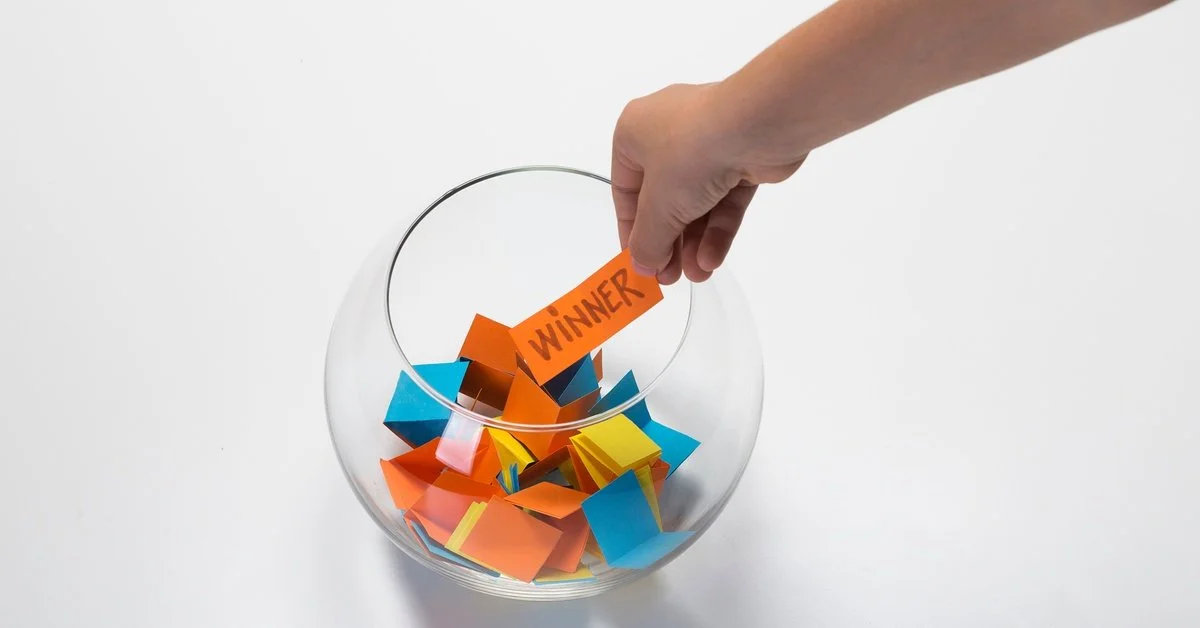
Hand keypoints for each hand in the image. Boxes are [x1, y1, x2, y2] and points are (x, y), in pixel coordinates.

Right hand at [611, 82, 805, 283]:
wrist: (757, 124)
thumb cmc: (689, 154)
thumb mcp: (658, 207)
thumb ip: (647, 241)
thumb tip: (641, 266)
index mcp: (634, 133)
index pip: (626, 190)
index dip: (632, 230)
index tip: (639, 263)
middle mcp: (668, 133)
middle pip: (663, 200)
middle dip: (668, 242)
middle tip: (669, 278)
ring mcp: (708, 144)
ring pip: (696, 202)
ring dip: (694, 241)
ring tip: (696, 276)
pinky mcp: (741, 157)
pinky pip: (723, 199)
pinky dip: (718, 229)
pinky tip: (712, 259)